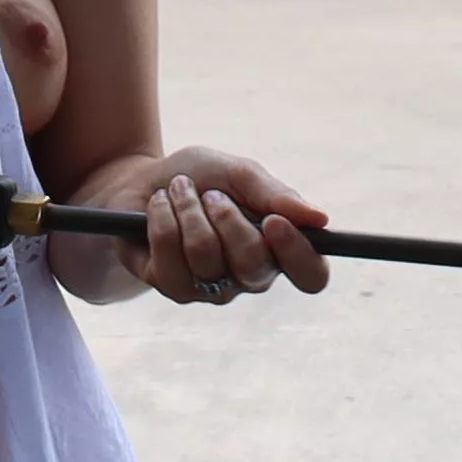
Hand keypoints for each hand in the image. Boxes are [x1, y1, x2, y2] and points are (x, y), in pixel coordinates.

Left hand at [119, 150, 331, 302]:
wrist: (142, 181)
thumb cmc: (199, 178)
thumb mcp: (239, 173)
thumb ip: (276, 195)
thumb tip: (320, 218)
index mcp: (278, 249)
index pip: (312, 275)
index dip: (299, 255)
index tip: (275, 222)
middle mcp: (249, 276)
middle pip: (256, 266)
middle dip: (228, 218)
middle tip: (211, 194)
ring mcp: (211, 288)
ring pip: (207, 256)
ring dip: (189, 210)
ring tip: (179, 191)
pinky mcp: (174, 288)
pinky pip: (171, 256)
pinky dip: (162, 218)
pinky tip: (158, 206)